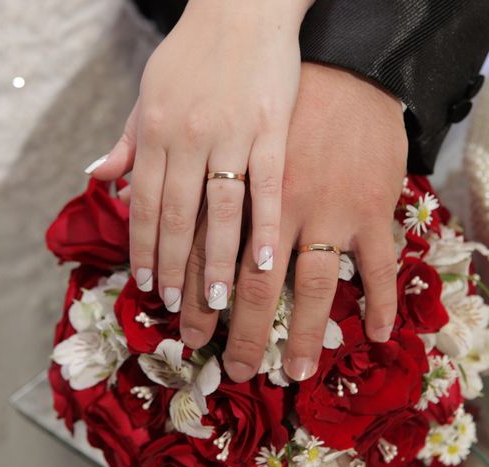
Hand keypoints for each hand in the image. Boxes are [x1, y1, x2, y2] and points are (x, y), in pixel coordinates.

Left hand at [89, 0, 312, 313]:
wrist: (242, 8)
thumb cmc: (192, 53)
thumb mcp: (148, 91)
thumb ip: (127, 139)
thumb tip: (98, 176)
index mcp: (156, 130)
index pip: (143, 202)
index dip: (142, 247)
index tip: (143, 283)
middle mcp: (189, 137)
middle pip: (178, 215)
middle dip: (174, 265)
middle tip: (174, 305)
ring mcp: (232, 134)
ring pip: (222, 209)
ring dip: (218, 260)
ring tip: (217, 301)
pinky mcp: (271, 130)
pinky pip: (268, 186)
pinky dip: (266, 226)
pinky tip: (263, 261)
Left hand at [177, 63, 407, 381]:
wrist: (345, 71)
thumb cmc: (280, 103)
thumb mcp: (222, 127)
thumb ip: (179, 164)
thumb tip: (108, 181)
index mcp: (242, 192)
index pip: (211, 259)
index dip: (198, 303)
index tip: (189, 337)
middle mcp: (281, 209)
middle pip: (257, 286)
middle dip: (243, 334)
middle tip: (235, 371)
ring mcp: (330, 211)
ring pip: (314, 286)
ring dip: (302, 334)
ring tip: (294, 372)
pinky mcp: (372, 208)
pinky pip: (379, 265)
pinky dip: (380, 301)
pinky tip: (378, 334)